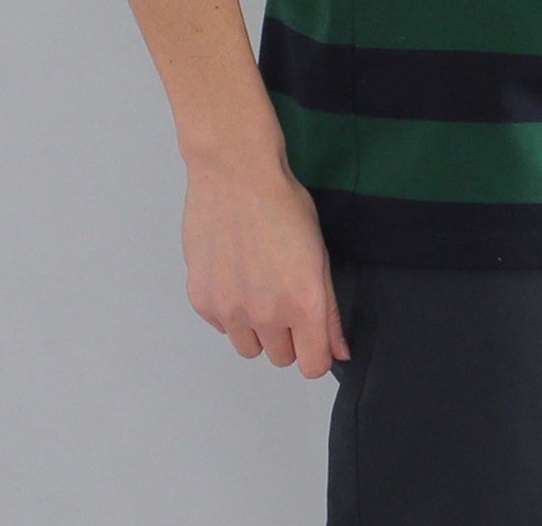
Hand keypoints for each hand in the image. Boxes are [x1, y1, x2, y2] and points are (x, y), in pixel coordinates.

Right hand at [182, 152, 349, 377]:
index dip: (316, 352)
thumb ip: (329, 309)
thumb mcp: (319, 253)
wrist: (236, 175)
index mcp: (303, 303)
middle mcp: (267, 314)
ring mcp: (231, 310)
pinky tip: (235, 273)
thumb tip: (338, 350)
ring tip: (258, 285)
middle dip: (286, 335)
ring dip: (256, 328)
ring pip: (249, 347)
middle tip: (284, 295)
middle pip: (281, 358)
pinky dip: (229, 309)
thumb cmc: (282, 204)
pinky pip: (221, 325)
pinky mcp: (203, 301)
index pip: (312, 366)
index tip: (313, 336)